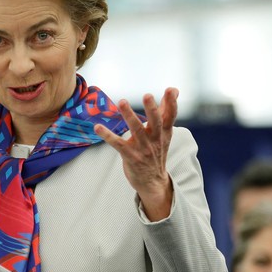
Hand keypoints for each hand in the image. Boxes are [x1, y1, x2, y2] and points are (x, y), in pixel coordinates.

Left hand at [94, 88, 177, 220]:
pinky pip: (118, 144)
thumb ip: (166, 111)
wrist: (153, 181)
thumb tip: (174, 90)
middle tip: (147, 95)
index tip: (170, 90)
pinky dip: (107, 135)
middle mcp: (155, 139)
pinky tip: (97, 127)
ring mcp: (143, 148)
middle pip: (155, 122)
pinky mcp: (130, 156)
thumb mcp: (164, 133)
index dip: (171, 103)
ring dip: (129, 116)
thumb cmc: (156, 151)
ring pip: (136, 130)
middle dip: (151, 109)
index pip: (170, 116)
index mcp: (164, 133)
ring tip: (122, 101)